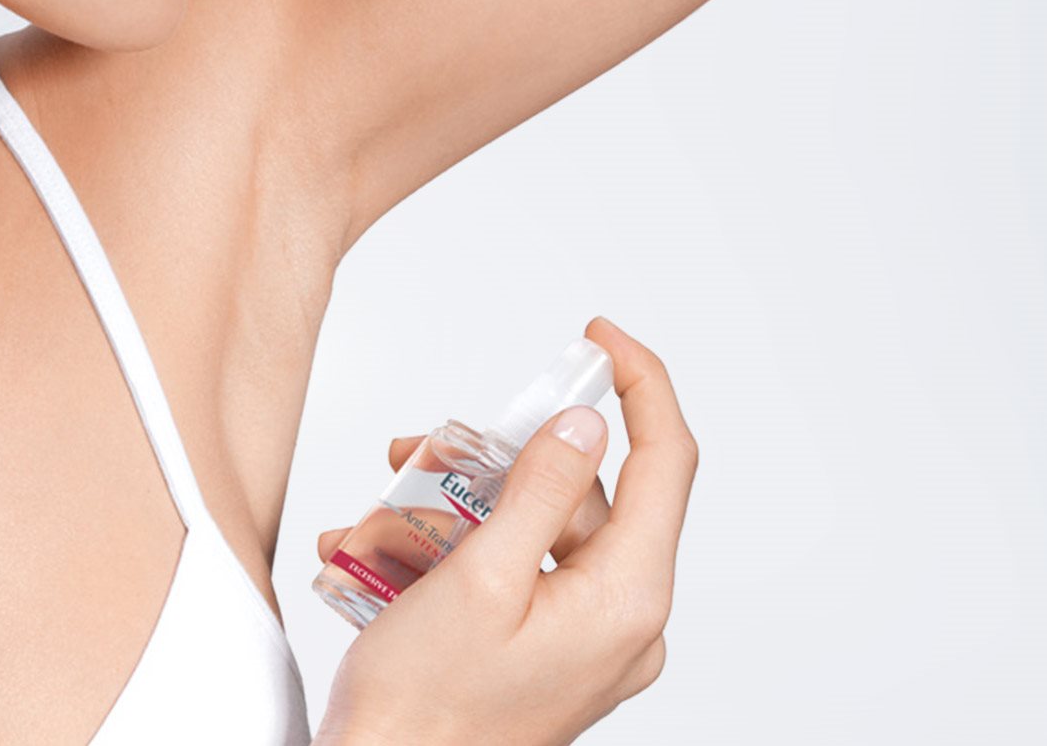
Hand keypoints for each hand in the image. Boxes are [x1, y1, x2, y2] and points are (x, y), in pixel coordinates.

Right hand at [313, 317, 697, 744]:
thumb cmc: (425, 712)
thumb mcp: (478, 578)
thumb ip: (542, 491)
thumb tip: (588, 424)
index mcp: (627, 601)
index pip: (665, 463)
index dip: (641, 385)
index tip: (599, 337)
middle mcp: (623, 624)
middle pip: (585, 497)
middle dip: (501, 461)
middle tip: (426, 448)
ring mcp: (589, 645)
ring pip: (542, 534)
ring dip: (464, 506)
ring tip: (381, 510)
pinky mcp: (551, 657)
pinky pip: (521, 577)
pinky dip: (461, 552)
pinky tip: (384, 553)